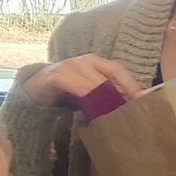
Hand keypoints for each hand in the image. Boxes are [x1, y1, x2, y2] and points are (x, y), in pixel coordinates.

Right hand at [20, 53, 139, 109]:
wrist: (35, 87)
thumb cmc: (67, 90)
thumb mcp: (89, 90)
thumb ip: (106, 93)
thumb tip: (128, 106)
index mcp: (95, 62)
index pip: (118, 69)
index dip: (130, 83)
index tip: (141, 99)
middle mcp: (84, 61)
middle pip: (108, 77)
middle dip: (120, 95)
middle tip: (129, 112)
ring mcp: (69, 67)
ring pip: (94, 83)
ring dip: (106, 99)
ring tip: (115, 113)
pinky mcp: (56, 77)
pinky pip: (76, 86)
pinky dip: (87, 97)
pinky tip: (93, 108)